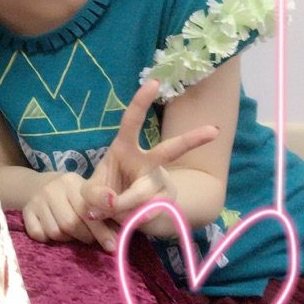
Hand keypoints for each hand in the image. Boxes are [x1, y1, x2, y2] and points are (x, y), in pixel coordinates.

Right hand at [22, 171, 119, 251]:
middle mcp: (52, 189)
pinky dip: (47, 238)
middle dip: (85, 237)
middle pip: (71, 224)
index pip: (88, 211)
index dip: (101, 231)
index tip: (112, 247)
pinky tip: (52, 231)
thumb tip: (122, 234)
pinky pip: (38, 234)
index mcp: (72, 183)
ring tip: (71, 234)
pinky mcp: (25, 212)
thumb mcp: (86, 196)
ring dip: (67, 239)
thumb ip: (102, 211)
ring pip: (55, 232)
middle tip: (90, 240)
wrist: (37, 185)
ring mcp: (37, 200)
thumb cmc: (70, 195)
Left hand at [81, 78, 218, 223]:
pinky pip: (147, 214)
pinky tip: (128, 219)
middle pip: (170, 150)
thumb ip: (93, 195)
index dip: (141, 102)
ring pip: (145, 194)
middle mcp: (148, 162)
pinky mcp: (167, 203)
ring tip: (113, 211)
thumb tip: (113, 202)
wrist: (120, 217)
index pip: (131, 121)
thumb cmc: (104, 193)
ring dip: (123, 207)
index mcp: (124, 148)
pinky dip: (130, 221)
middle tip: (215, 130)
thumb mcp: (88, 192)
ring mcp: (161, 182)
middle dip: (193, 140)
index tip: (154, 82)